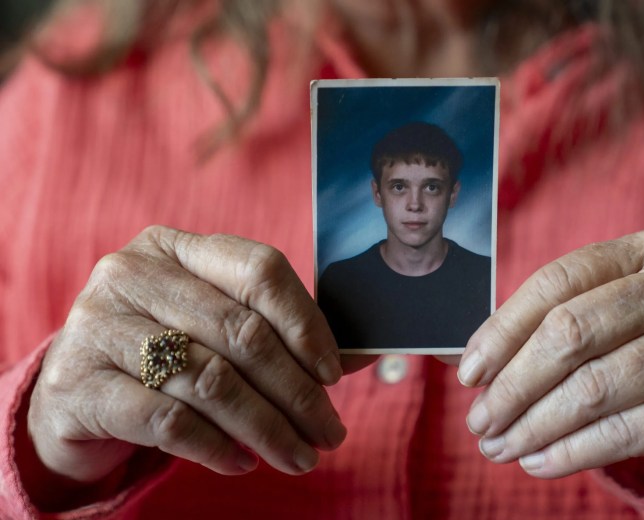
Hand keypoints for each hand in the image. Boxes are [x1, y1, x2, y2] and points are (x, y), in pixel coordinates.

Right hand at [29, 226, 346, 482]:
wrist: (76, 393)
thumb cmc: (162, 354)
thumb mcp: (214, 329)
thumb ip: (280, 335)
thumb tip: (363, 356)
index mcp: (173, 247)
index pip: (259, 270)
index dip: (306, 323)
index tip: (334, 374)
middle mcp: (131, 274)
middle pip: (240, 331)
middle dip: (297, 391)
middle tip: (329, 433)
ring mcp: (98, 326)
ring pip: (210, 379)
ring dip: (266, 427)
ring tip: (298, 457)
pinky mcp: (78, 384)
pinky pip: (166, 419)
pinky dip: (215, 446)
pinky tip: (242, 461)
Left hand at [458, 226, 643, 494]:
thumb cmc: (639, 350)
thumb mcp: (595, 322)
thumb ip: (533, 331)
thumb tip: (453, 358)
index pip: (557, 282)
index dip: (503, 328)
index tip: (468, 372)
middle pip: (572, 333)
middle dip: (513, 384)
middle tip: (479, 419)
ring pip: (594, 387)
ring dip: (534, 424)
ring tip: (498, 446)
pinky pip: (626, 431)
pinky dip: (571, 452)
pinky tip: (537, 460)